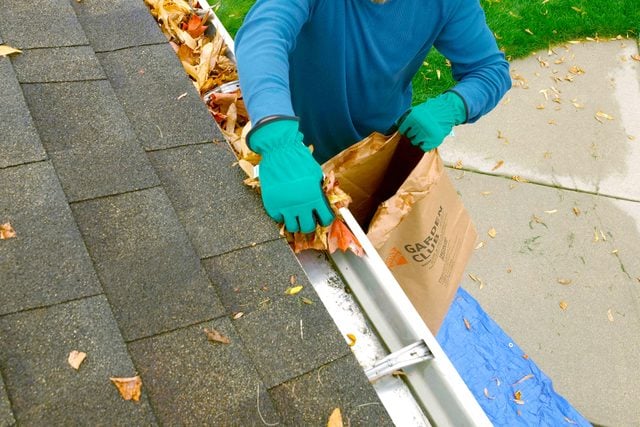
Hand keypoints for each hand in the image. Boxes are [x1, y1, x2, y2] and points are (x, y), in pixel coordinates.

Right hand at [248, 117, 334, 232]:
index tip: (322, 218)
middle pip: (308, 227)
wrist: (279, 150)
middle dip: (309, 225)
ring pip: (292, 227)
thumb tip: (321, 202)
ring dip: (295, 223)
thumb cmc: (299, 158)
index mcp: (314, 196)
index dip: (325, 220)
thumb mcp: (316, 174)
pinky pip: (278, 219)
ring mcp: (285, 206)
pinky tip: (284, 209)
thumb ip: (319, 190)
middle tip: (307, 220)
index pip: (325, 218)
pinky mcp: (272, 204)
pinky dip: (282, 216)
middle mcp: (301, 204)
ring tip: (295, 217)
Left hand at [397, 92, 466, 151]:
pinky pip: (423, 147)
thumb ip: (402, 119)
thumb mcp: (414, 111)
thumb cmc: (428, 111)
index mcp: (413, 117)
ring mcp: (427, 133)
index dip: (407, 129)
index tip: (413, 126)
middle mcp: (420, 125)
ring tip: (425, 132)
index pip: (403, 130)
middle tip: (421, 128)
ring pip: (415, 142)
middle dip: (413, 134)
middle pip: (409, 137)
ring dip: (419, 139)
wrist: (447, 110)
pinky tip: (428, 138)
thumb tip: (389, 131)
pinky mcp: (434, 140)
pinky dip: (425, 144)